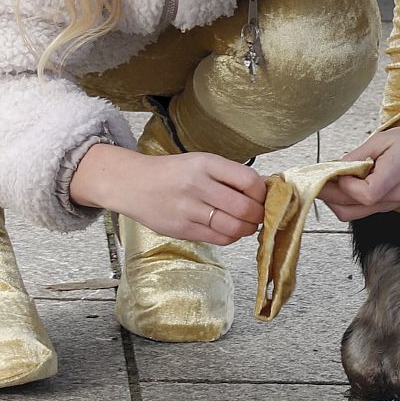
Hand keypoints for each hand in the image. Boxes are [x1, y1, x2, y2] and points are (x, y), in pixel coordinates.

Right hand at [70, 144, 265, 244]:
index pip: (248, 181)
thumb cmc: (173, 173)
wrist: (134, 184)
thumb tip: (264, 190)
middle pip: (245, 208)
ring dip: (248, 229)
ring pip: (234, 227)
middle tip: (260, 215)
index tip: (265, 196)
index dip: (263, 193)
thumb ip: (229, 175)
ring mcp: (189, 209)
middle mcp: (197, 185)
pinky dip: (231, 237)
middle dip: (259, 215)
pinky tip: (230, 230)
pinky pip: (218, 238)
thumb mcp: (200, 162)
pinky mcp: (182, 229)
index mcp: (205, 164)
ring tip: (247, 224)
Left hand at [316, 100, 399, 221]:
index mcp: (394, 178)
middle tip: (318, 179)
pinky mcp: (393, 205)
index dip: (344, 184)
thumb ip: (359, 154)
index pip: (362, 194)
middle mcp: (393, 198)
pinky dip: (352, 200)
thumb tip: (335, 166)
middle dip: (329, 197)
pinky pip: (366, 209)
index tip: (337, 170)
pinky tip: (349, 182)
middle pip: (350, 212)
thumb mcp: (387, 138)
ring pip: (355, 214)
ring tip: (331, 180)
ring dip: (338, 200)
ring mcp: (393, 205)